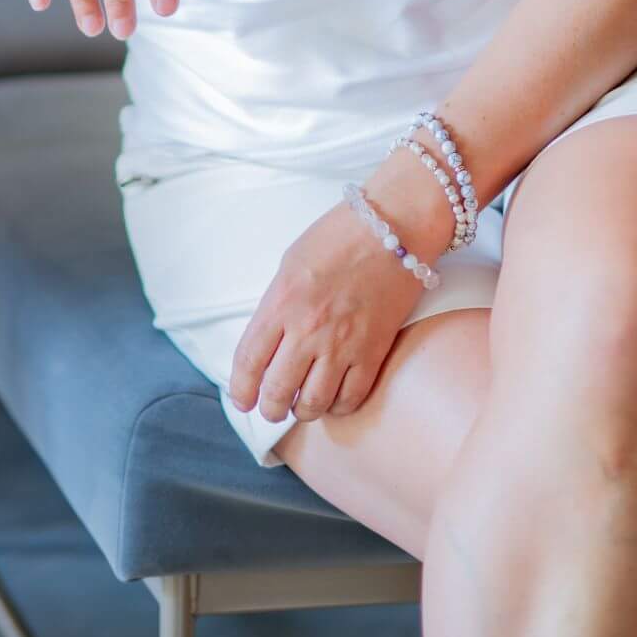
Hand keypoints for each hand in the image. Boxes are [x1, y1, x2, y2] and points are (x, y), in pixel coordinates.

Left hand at [227, 191, 439, 425]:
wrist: (395, 226)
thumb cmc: (340, 236)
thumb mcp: (291, 263)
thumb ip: (277, 304)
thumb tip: (268, 341)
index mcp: (281, 301)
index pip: (249, 361)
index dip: (241, 389)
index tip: (242, 400)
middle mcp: (308, 328)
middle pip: (277, 391)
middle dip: (270, 408)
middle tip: (272, 407)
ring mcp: (342, 343)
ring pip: (313, 403)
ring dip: (303, 410)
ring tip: (303, 403)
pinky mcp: (374, 352)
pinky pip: (351, 398)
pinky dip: (339, 406)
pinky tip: (335, 397)